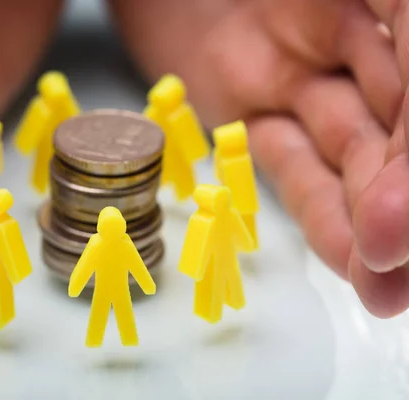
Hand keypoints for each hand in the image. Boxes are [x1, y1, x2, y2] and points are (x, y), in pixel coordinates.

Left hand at [110, 0, 403, 315]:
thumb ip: (390, 22)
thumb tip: (403, 104)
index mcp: (385, 0)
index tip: (401, 212)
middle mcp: (359, 38)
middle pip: (396, 127)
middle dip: (399, 196)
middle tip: (399, 261)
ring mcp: (305, 79)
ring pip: (351, 157)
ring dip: (368, 221)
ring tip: (382, 286)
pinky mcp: (254, 112)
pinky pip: (294, 165)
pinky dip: (320, 212)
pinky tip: (348, 257)